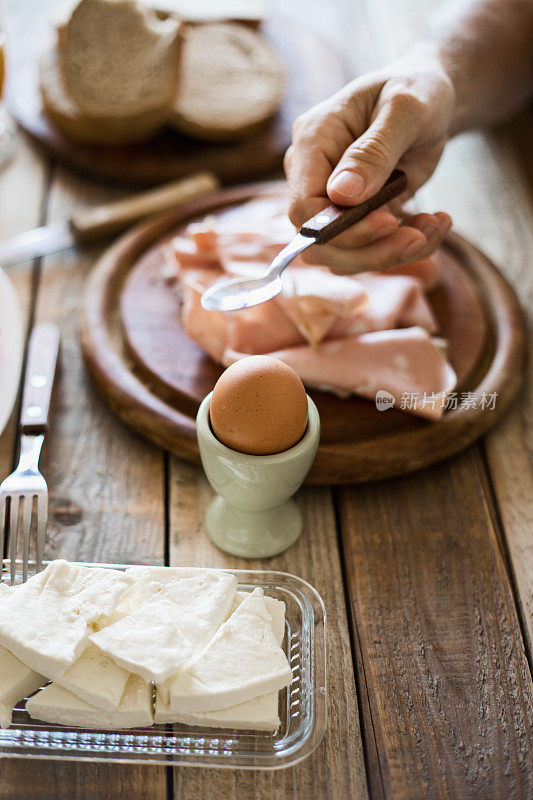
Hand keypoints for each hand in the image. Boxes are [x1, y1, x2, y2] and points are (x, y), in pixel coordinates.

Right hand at [284, 48, 454, 272]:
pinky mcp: (356, 218)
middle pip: (320, 243)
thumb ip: (373, 150)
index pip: (304, 208)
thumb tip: (341, 194)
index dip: (341, 228)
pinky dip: (406, 247)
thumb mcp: (405, 108)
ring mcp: (333, 202)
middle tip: (418, 238)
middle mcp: (315, 177)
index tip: (389, 222)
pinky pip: (370, 251)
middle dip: (370, 252)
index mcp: (313, 143)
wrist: (428, 98)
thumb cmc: (415, 90)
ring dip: (392, 253)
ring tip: (436, 225)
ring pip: (344, 256)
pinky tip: (435, 223)